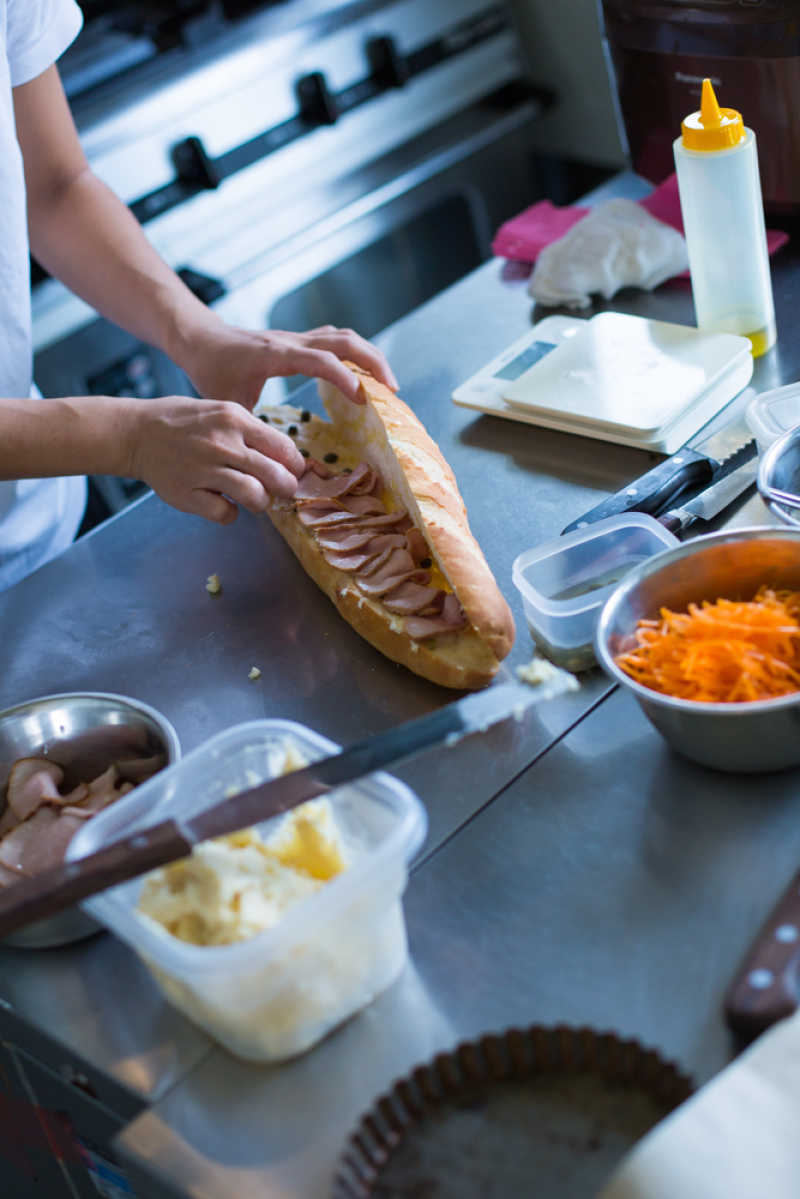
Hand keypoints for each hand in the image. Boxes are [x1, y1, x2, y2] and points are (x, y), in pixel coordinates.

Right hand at [123, 395, 304, 524]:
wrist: (136, 433)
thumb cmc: (184, 422)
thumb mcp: (221, 411)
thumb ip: (252, 432)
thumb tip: (287, 457)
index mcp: (234, 420)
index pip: (283, 447)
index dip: (295, 465)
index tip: (293, 471)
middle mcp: (222, 444)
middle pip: (275, 475)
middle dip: (286, 487)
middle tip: (281, 490)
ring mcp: (204, 470)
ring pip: (255, 496)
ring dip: (261, 502)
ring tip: (254, 497)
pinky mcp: (187, 493)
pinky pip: (225, 513)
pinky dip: (230, 513)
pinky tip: (224, 503)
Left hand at [173, 320, 398, 409]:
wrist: (201, 340)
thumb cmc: (211, 371)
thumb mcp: (229, 404)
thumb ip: (253, 428)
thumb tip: (273, 461)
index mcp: (276, 355)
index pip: (321, 360)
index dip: (346, 378)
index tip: (364, 400)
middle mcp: (291, 341)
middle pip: (344, 340)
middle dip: (373, 362)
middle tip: (392, 390)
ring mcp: (297, 338)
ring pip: (343, 336)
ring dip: (369, 356)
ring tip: (387, 383)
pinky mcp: (299, 341)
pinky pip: (335, 340)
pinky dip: (356, 355)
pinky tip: (364, 375)